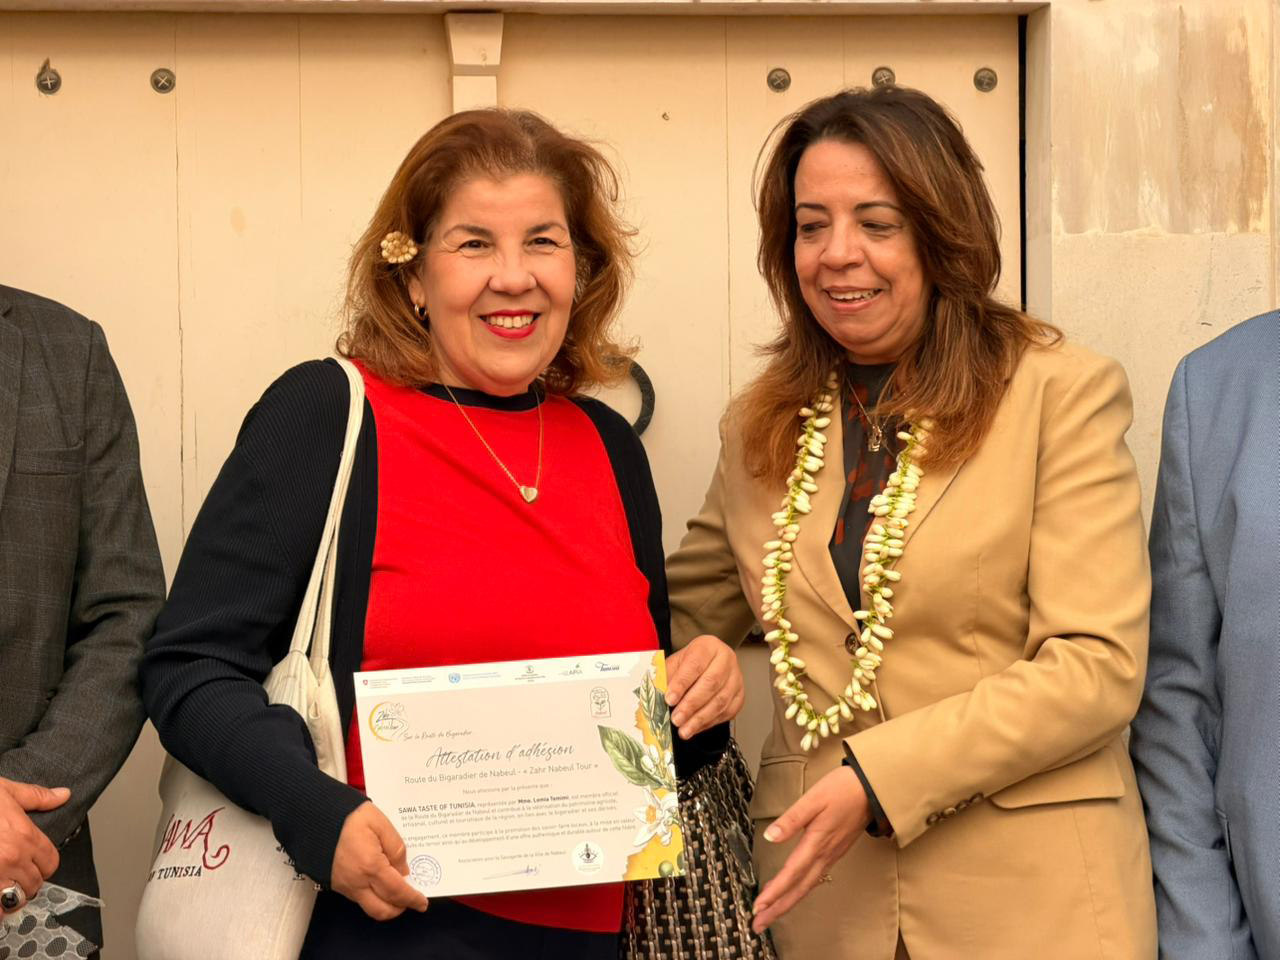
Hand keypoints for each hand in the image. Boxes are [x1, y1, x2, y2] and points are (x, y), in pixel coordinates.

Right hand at [0, 777, 69, 912]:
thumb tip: (63, 795)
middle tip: (18, 876)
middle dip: (28, 881)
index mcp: (25, 836)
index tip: (37, 864)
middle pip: (34, 883)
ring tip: (5, 886)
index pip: (51, 862)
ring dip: (11, 895)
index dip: (45, 865)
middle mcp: (13, 858)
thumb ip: (38, 797)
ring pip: (14, 898)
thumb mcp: (6, 791)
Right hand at [331, 801, 428, 920]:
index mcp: (370, 865)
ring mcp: (344, 886)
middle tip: (411, 899)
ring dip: (386, 904)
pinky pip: (358, 898)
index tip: (422, 903)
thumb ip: (396, 848)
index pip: (396, 892)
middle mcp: (356, 882)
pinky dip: (373, 896)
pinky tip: (380, 882)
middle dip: (399, 909)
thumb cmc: (349, 816)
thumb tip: (403, 871)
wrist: (313, 816)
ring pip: (369, 907)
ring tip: (397, 890)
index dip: (412, 899)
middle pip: (381, 910)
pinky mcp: (335, 884)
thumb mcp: (380, 823)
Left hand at [664, 635, 745, 738]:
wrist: (708, 663)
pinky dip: (710, 723)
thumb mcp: (675, 664)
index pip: (695, 664)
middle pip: (711, 683)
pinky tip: (696, 728)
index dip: (682, 683)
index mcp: (708, 646)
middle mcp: (726, 659)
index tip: (669, 699)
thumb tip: (657, 695)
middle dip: (691, 704)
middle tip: (676, 719)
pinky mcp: (740, 695)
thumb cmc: (689, 663)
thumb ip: (666, 677)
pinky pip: (727, 712)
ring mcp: (736, 678)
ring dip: (700, 718)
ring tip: (684, 730)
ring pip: (721, 701)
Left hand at [751, 766, 869, 932]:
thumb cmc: (842, 790)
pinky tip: (794, 893)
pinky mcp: (835, 852)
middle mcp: (825, 854)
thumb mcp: (813, 798)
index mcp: (817, 842)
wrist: (872, 789)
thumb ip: (791, 819)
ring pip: (807, 886)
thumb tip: (770, 836)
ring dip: (788, 902)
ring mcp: (832, 855)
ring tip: (771, 914)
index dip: (775, 891)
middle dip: (778, 908)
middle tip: (759, 925)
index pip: (792, 873)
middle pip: (799, 888)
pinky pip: (816, 878)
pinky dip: (801, 891)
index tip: (758, 906)